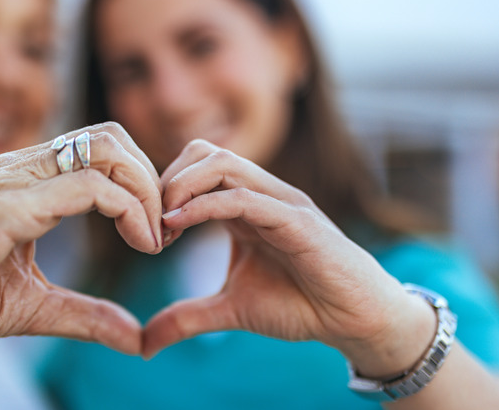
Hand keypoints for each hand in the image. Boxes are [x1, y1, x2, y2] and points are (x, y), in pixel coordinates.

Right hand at [0, 123, 161, 369]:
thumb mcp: (34, 306)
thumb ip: (86, 315)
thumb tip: (136, 338)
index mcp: (27, 181)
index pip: (101, 151)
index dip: (140, 184)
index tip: (155, 233)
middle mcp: (23, 168)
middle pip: (112, 137)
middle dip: (151, 178)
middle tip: (163, 230)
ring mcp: (15, 179)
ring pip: (107, 150)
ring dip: (146, 189)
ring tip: (154, 239)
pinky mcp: (10, 204)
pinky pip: (88, 187)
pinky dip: (128, 208)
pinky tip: (139, 243)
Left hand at [144, 140, 434, 376]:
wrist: (353, 319)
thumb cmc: (300, 304)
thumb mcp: (230, 310)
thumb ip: (187, 317)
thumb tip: (145, 345)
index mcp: (243, 205)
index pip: (196, 166)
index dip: (163, 189)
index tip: (146, 229)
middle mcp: (261, 194)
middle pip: (204, 152)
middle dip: (167, 179)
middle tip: (151, 222)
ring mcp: (280, 202)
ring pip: (222, 163)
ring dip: (181, 186)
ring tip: (162, 222)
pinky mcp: (297, 220)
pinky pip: (244, 197)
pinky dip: (206, 205)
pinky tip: (177, 224)